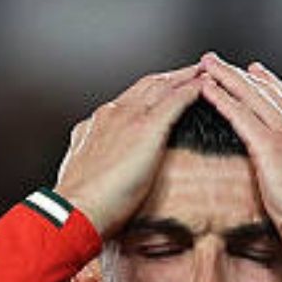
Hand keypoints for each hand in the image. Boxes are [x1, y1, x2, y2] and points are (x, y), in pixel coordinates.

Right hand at [53, 65, 206, 237]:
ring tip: (206, 71)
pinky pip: (176, 100)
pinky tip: (206, 85)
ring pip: (163, 86)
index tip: (161, 90)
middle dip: (170, 77)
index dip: (148, 92)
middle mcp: (111, 114)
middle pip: (147, 85)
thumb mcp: (81, 176)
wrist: (75, 211)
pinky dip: (192, 89)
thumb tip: (102, 175)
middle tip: (191, 71)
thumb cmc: (78, 206)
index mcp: (94, 126)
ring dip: (185, 76)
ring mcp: (129, 118)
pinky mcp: (147, 128)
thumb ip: (94, 166)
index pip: (127, 100)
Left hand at [194, 53, 281, 260]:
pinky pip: (241, 116)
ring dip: (227, 77)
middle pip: (268, 92)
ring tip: (206, 64)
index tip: (255, 72)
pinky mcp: (272, 147)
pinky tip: (207, 88)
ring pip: (252, 97)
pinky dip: (223, 99)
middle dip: (241, 74)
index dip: (270, 85)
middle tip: (220, 61)